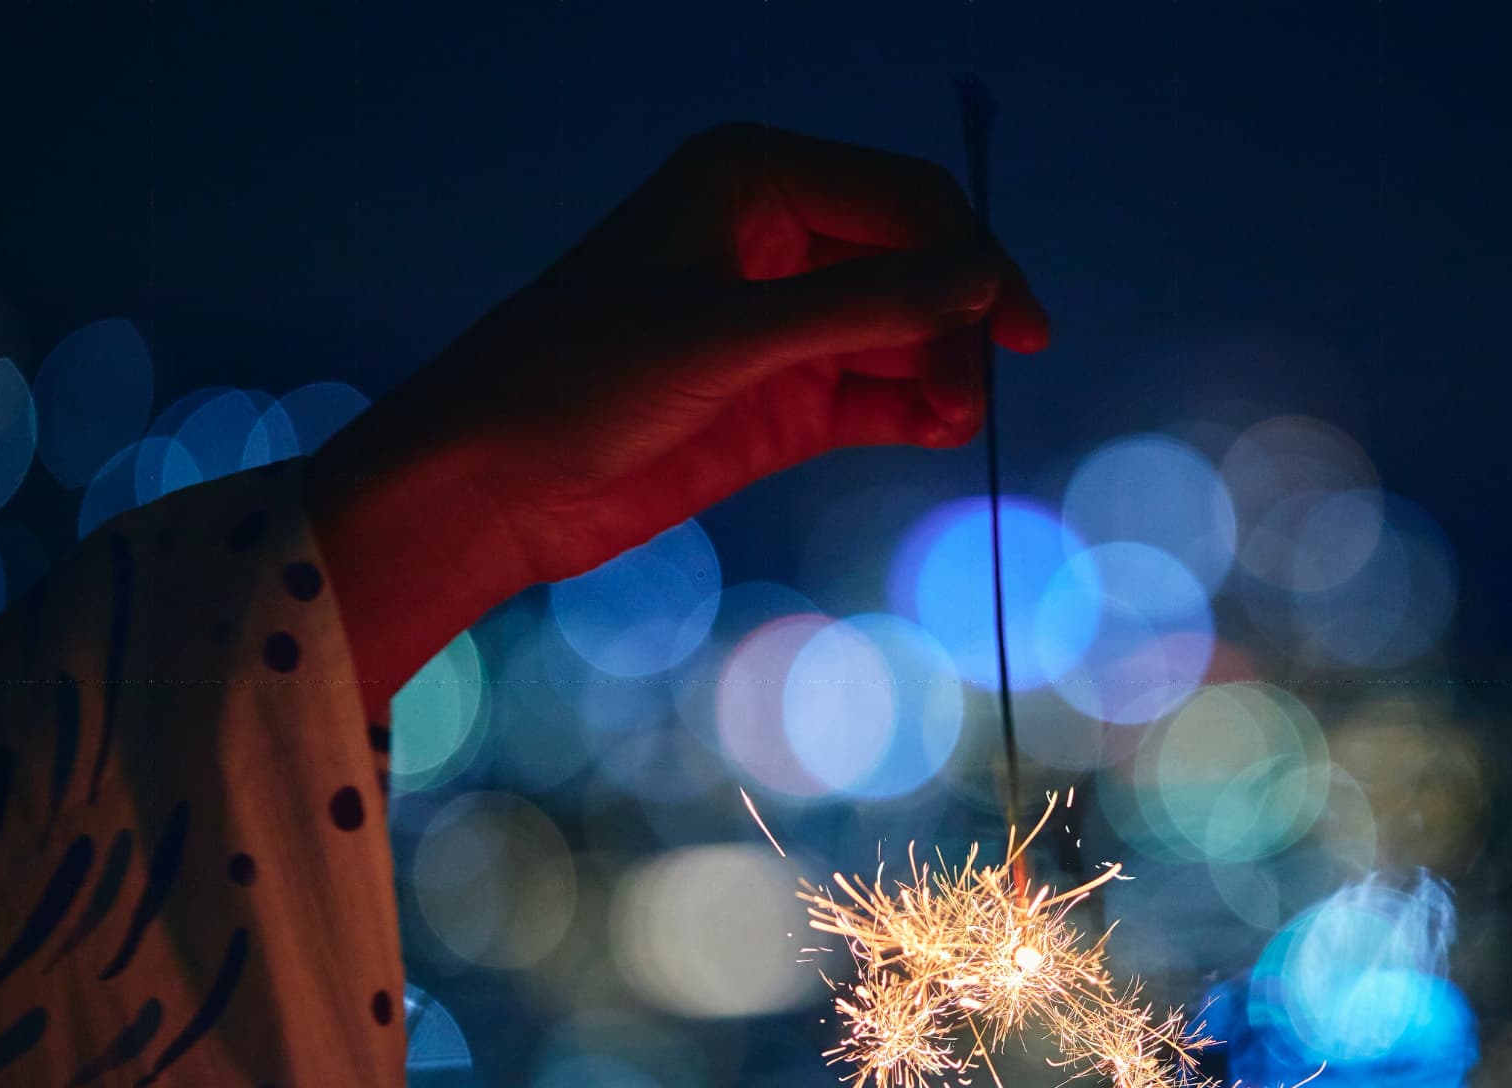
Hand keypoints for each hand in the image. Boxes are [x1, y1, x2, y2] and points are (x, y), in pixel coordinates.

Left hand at [307, 123, 1049, 707]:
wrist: (492, 483)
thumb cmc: (581, 376)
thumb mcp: (726, 334)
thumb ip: (859, 307)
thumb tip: (983, 285)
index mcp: (751, 180)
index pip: (903, 198)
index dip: (971, 256)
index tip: (1019, 327)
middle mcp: (774, 240)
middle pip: (914, 265)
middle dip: (955, 322)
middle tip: (974, 393)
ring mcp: (779, 324)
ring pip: (900, 332)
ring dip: (939, 371)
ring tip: (952, 419)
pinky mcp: (777, 400)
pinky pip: (873, 393)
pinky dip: (911, 410)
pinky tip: (936, 430)